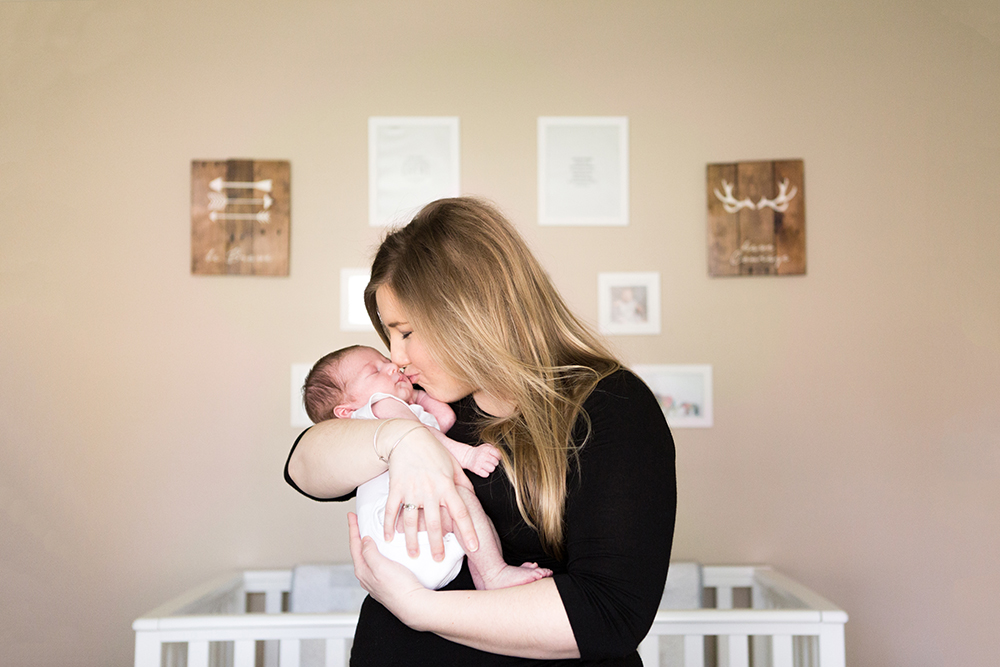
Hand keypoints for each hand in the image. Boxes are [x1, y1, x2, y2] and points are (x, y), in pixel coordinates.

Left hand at [348, 512, 428, 625]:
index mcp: (363, 571)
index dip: (353, 529)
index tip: (351, 516)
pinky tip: (386, 553)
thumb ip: (369, 552)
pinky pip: (379, 564)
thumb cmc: (399, 588)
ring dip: (369, 545)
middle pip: (359, 551)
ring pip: (369, 559)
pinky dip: (378, 554)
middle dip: (359, 536)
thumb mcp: (380, 566)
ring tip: (372, 535)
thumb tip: (364, 540)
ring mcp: (377, 581)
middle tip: (360, 523)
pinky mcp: (387, 583)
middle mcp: (367, 577)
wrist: (414, 605)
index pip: (354, 545)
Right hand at [382, 426, 478, 560]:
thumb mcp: (453, 464)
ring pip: (412, 521)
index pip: (461, 513)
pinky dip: (389, 525)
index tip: (474, 547)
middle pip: (435, 523)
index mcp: (447, 485)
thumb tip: (472, 498)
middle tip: (438, 559)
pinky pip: (392, 510)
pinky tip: (389, 538)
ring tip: (413, 555)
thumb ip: (462, 483)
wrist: (408, 437)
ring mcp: (412, 490)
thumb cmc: (433, 450)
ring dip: (412, 540)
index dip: (468, 531)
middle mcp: (430, 490)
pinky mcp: (396, 488)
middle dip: (437, 544)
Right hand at [461, 443, 500, 477]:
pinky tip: (483, 469)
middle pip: (496, 462)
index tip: (496, 457)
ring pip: (492, 469)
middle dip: (494, 463)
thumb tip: (500, 454)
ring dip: (490, 468)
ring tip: (487, 466)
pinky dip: (485, 473)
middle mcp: (482, 455)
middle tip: (490, 462)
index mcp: (486, 448)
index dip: (498, 457)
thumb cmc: (479, 452)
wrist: (468, 456)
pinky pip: (486, 474)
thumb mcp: (486, 446)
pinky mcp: (476, 469)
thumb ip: (494, 449)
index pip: (498, 454)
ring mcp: (479, 463)